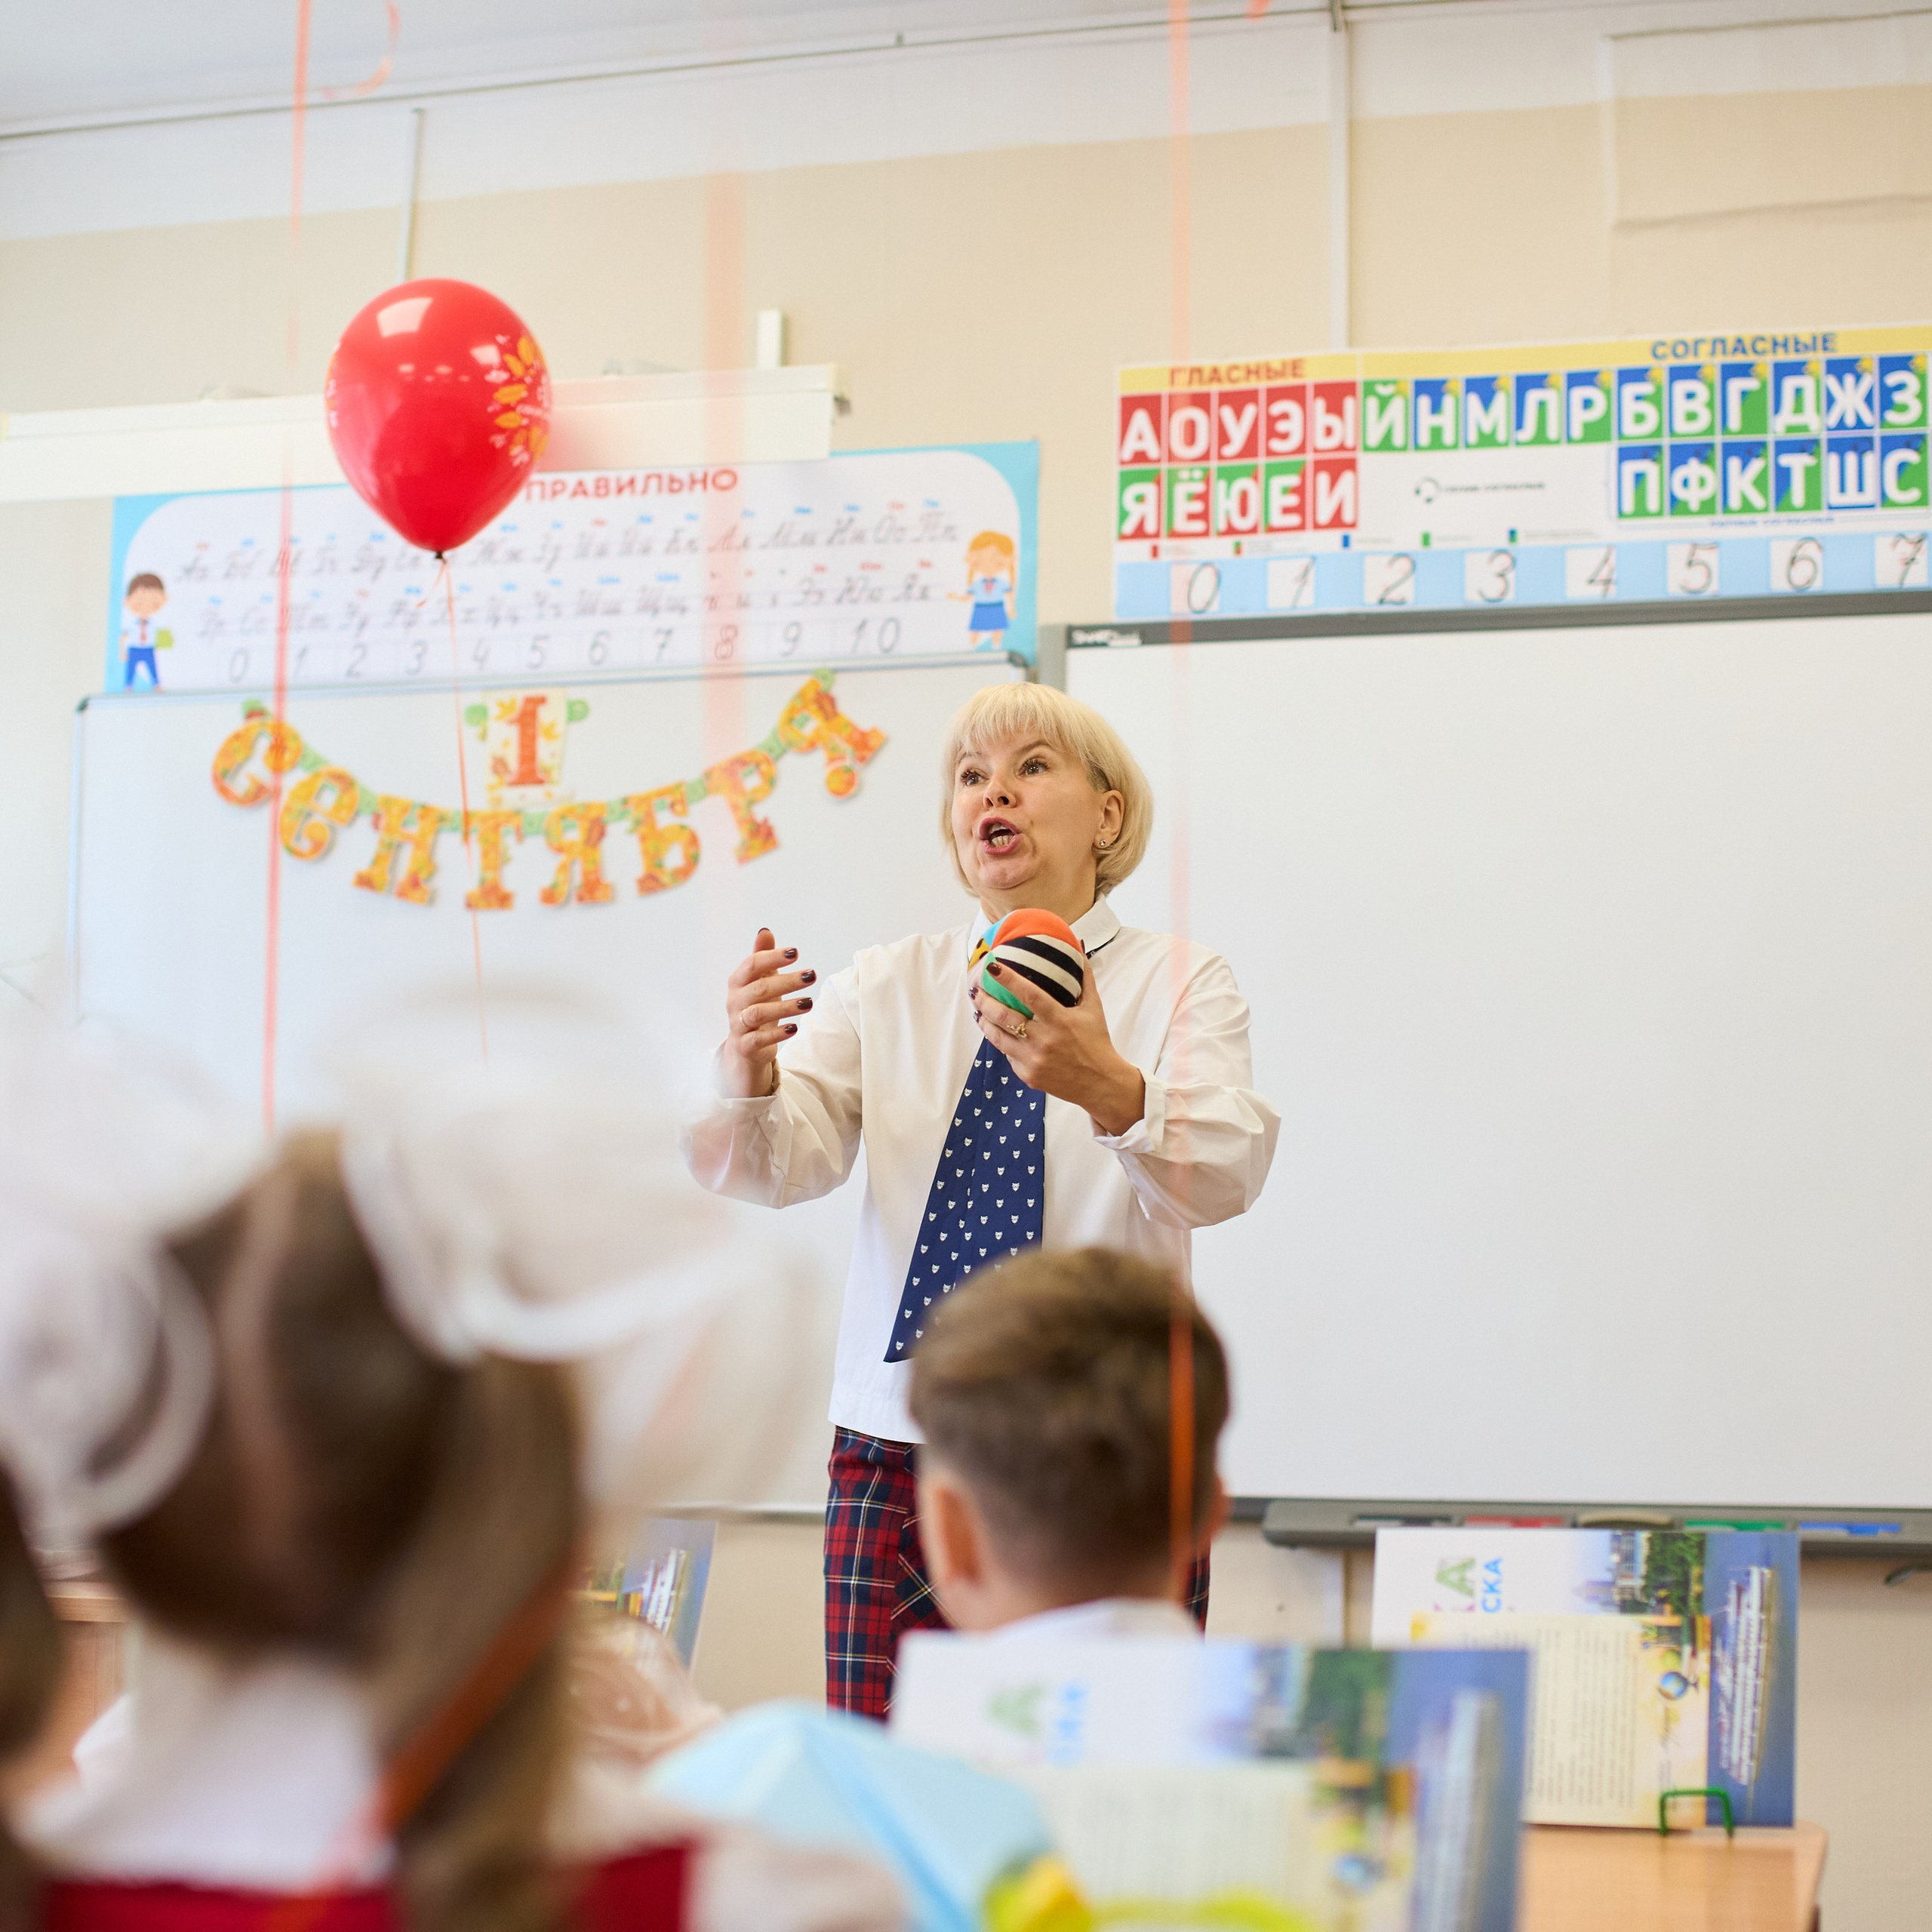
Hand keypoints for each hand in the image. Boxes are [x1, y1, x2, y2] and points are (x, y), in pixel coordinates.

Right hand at [721, 927, 814, 1098]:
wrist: (744, 1048)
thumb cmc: (755, 1008)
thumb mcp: (760, 982)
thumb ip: (762, 957)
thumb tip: (765, 931)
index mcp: (738, 983)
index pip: (752, 965)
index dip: (773, 957)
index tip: (796, 953)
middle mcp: (735, 1002)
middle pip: (759, 988)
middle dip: (786, 981)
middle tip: (810, 975)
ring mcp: (738, 1025)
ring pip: (758, 1013)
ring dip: (785, 1006)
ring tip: (808, 1002)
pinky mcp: (745, 1046)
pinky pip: (758, 1039)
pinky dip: (777, 1033)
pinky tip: (795, 1028)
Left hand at [971, 959, 1144, 1135]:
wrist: (1100, 1083)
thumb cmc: (1096, 1042)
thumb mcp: (1094, 1008)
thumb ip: (1085, 979)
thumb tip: (1079, 949)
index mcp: (1060, 1020)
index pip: (1029, 994)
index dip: (1008, 979)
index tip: (992, 966)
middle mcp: (1044, 1040)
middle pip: (1004, 1016)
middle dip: (985, 1001)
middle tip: (975, 989)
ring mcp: (1033, 1060)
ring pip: (998, 1037)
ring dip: (985, 1022)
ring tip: (978, 1011)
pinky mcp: (1028, 1075)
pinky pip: (1008, 1055)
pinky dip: (1004, 1043)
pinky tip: (1000, 1034)